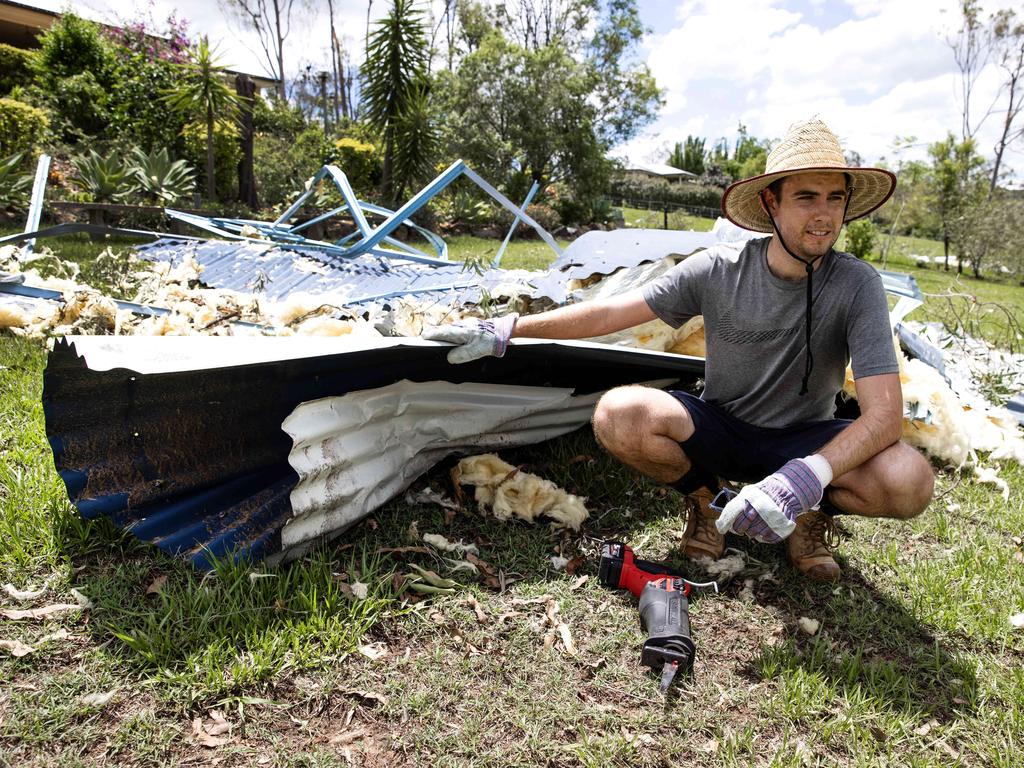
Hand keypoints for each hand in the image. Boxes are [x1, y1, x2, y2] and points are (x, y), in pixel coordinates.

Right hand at [422, 313, 517, 363]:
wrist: (505, 331)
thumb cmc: (492, 341)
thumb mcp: (477, 351)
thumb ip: (462, 354)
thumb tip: (449, 358)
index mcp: (461, 331)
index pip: (442, 332)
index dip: (431, 335)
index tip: (423, 337)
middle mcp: (462, 325)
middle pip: (445, 330)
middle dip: (436, 334)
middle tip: (427, 339)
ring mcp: (467, 324)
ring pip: (452, 330)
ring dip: (445, 335)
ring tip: (438, 342)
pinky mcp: (472, 326)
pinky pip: (459, 330)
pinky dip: (454, 335)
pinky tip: (455, 341)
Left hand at [715, 456, 831, 542]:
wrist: (787, 491)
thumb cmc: (762, 494)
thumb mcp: (748, 493)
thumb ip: (734, 506)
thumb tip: (720, 524)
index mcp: (749, 499)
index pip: (732, 515)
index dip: (726, 524)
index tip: (724, 529)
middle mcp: (760, 508)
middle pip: (742, 527)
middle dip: (740, 529)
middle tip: (741, 528)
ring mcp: (772, 518)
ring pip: (754, 534)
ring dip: (752, 533)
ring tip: (754, 527)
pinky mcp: (782, 526)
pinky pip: (768, 538)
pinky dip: (764, 537)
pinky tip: (764, 532)